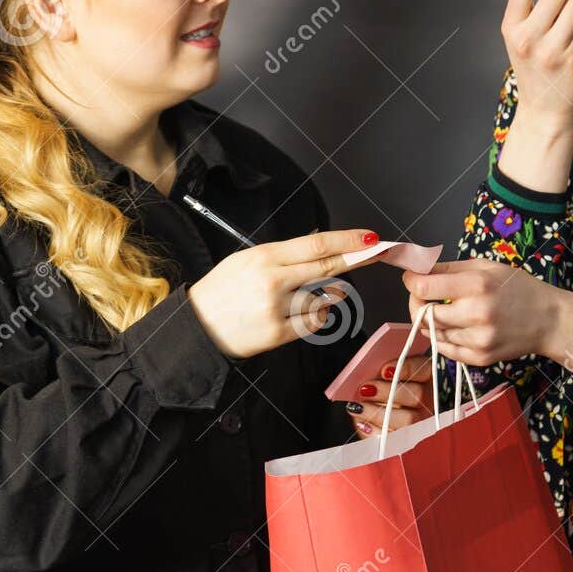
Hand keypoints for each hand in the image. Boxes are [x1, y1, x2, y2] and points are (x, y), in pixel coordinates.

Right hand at [187, 229, 375, 358]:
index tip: (369, 237)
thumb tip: (320, 249)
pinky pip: (314, 322)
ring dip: (329, 295)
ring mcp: (276, 308)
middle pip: (327, 267)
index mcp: (264, 256)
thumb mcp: (246, 260)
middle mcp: (272, 280)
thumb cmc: (223, 290)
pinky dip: (318, 316)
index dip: (347, 240)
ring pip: (324, 297)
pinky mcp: (277, 334)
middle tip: (375, 253)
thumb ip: (283, 256)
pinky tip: (307, 313)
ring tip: (312, 294)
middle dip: (356, 259)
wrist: (196, 327)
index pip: (315, 244)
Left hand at [346, 353, 436, 438]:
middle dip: (389, 391)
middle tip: (366, 389)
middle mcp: (428, 400)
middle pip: (418, 395)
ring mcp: (421, 423)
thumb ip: (380, 371)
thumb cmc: (378, 392)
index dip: (406, 368)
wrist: (374, 418)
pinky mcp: (407, 442)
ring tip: (359, 407)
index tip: (385, 370)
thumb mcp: (380, 378)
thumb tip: (368, 369)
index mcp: (425, 377)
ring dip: (379, 413)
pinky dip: (376, 431)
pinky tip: (363, 424)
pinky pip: (396, 439)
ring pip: (409, 420)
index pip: (424, 368)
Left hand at [399, 259, 556, 366]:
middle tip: (425, 296)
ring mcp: (478, 340)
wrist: (549, 320)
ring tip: (450, 311)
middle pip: (422, 314)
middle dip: (417, 303)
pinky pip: (445, 350)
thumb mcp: (486, 266)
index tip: (412, 278)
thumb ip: (448, 268)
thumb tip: (415, 267)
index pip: (423, 287)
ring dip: (433, 321)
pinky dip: (445, 338)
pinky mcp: (480, 358)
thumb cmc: (517, 287)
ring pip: (432, 333)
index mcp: (477, 284)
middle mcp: (476, 314)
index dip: (411, 281)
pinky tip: (458, 327)